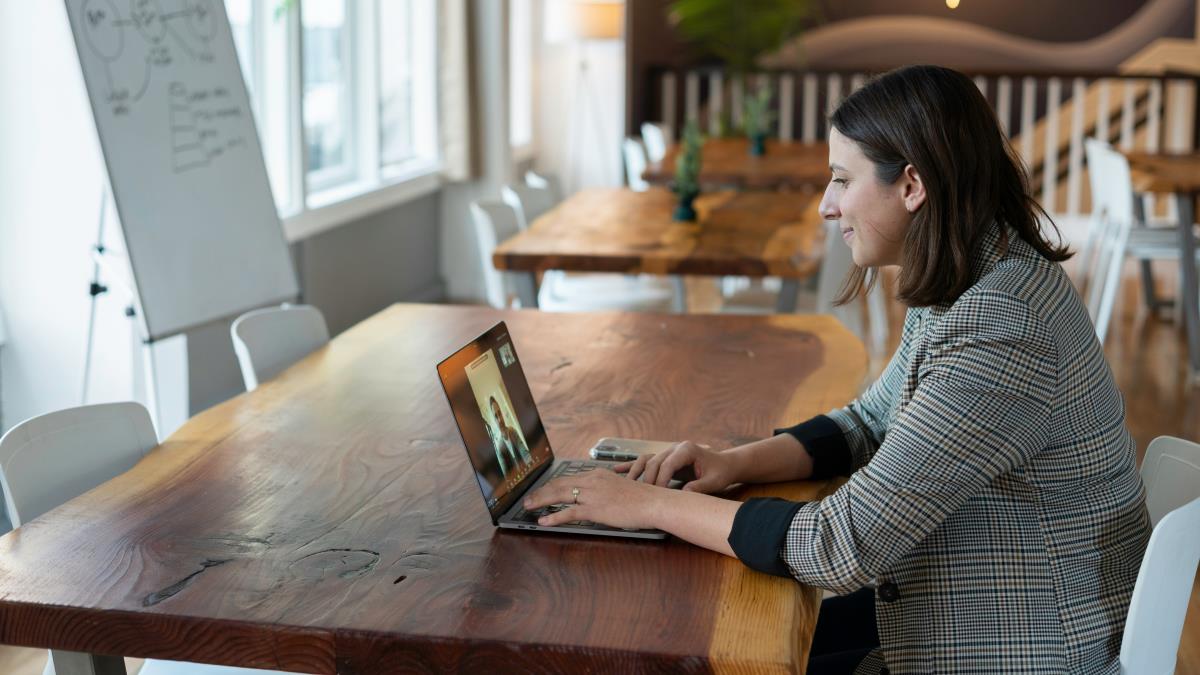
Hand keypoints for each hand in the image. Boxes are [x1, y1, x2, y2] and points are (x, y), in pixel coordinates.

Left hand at [523, 468, 665, 529]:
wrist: (653, 502)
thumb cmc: (641, 498)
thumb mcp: (620, 488)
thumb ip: (605, 490)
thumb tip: (596, 498)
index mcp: (597, 474)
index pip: (569, 478)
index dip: (552, 484)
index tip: (543, 489)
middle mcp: (592, 481)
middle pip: (559, 484)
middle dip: (541, 491)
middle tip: (529, 498)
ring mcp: (592, 494)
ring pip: (559, 495)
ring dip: (541, 501)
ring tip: (529, 507)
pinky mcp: (595, 509)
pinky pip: (568, 513)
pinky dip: (554, 517)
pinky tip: (544, 521)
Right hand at [616, 441, 739, 492]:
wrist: (724, 464)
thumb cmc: (720, 472)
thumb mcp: (714, 481)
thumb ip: (699, 487)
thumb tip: (684, 495)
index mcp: (687, 449)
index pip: (667, 464)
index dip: (660, 480)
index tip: (657, 495)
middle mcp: (674, 447)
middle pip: (653, 461)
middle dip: (647, 479)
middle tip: (642, 496)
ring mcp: (668, 451)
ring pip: (646, 459)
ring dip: (635, 472)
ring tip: (625, 485)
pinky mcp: (664, 458)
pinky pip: (645, 460)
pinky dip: (632, 465)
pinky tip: (617, 470)